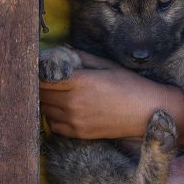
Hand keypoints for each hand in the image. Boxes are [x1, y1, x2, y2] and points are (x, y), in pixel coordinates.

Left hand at [39, 50, 183, 140]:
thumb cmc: (129, 84)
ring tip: (50, 92)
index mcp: (80, 81)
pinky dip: (52, 116)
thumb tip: (59, 50)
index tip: (37, 66)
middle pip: (40, 93)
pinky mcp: (79, 133)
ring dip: (43, 100)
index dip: (37, 71)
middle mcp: (73, 102)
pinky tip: (60, 108)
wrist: (146, 112)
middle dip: (38, 85)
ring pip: (44, 109)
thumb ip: (79, 57)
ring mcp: (75, 120)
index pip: (44, 76)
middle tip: (40, 78)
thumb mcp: (105, 64)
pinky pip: (53, 125)